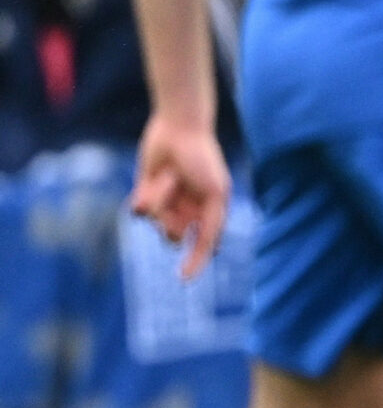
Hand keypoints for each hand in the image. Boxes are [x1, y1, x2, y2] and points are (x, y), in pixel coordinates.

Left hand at [131, 114, 230, 277]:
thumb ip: (212, 224)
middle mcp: (187, 211)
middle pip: (173, 235)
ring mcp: (166, 203)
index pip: (203, 246)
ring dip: (160, 201)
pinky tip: (154, 179)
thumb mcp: (216, 194)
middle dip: (171, 222)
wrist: (179, 130)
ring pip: (155, 222)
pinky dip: (144, 200)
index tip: (183, 278)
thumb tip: (206, 252)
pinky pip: (140, 210)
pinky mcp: (145, 193)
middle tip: (176, 200)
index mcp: (209, 213)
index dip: (195, 263)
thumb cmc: (203, 160)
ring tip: (166, 176)